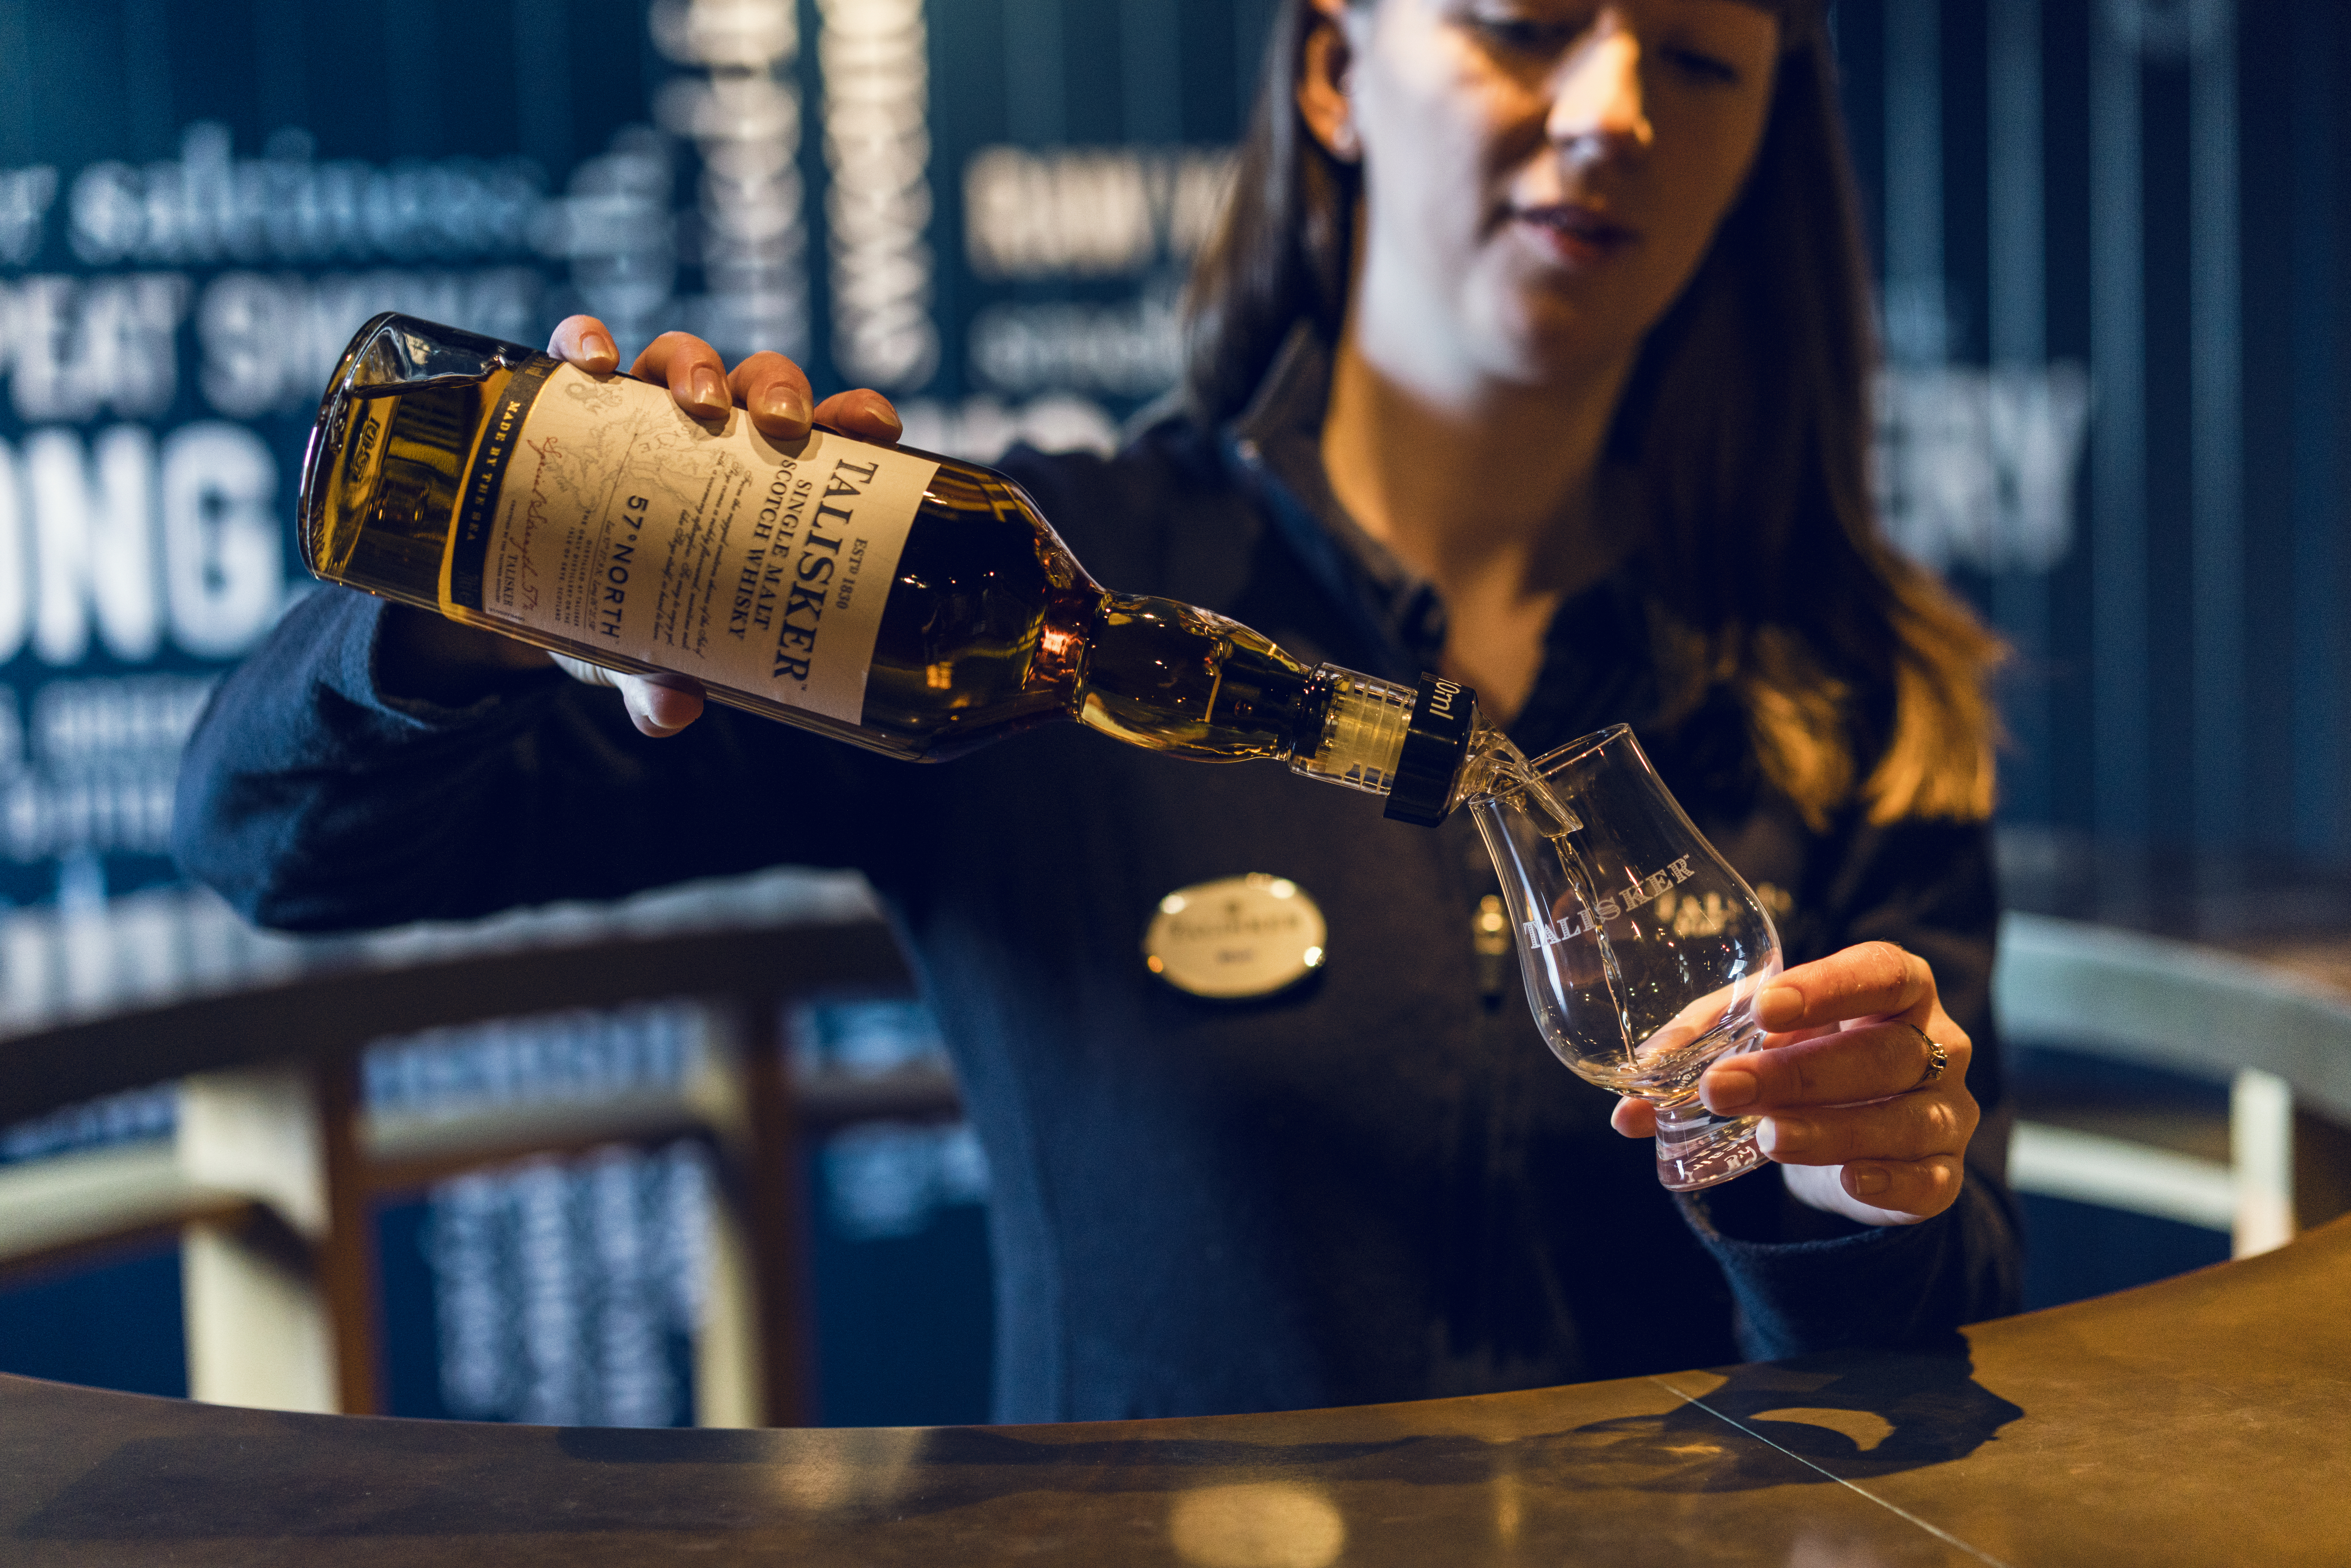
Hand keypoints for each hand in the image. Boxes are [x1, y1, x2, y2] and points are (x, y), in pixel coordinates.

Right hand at [534, 316, 906, 736]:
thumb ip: (663, 677)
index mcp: (760, 478)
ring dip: (696, 366)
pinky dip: (586, 341)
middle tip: (781, 426)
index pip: (827, 429)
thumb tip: (671, 713)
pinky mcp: (577, 398)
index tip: (875, 426)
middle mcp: (715, 432)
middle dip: (779, 391)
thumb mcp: (644, 651)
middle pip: (764, 383)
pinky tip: (592, 363)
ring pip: (687, 356)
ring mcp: (647, 408)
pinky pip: (582, 349)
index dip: (857, 416)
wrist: (542, 588)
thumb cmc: (626, 608)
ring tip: (696, 402)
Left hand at [1609, 941, 1976, 1225]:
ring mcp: (1947, 1112)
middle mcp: (1936, 1045)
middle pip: (1886, 1052)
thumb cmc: (1802, 1063)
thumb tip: (1628, 1109)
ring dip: (1831, 1129)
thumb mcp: (1757, 1044)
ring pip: (1906, 1119)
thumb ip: (1700, 1057)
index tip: (1767, 1006)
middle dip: (1801, 1072)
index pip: (1881, 972)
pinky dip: (1891, 1182)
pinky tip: (1851, 1181)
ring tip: (1768, 1139)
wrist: (1849, 1136)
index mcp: (1896, 991)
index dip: (1830, 986)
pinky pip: (1931, 1182)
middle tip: (1726, 1087)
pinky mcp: (1943, 1173)